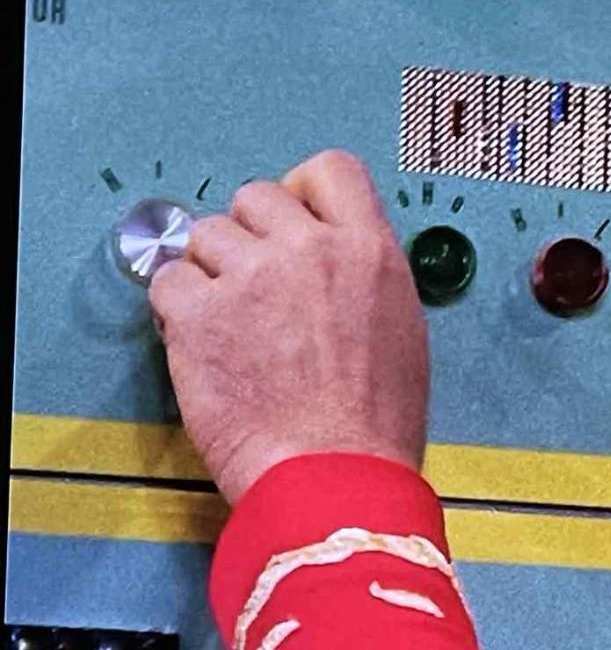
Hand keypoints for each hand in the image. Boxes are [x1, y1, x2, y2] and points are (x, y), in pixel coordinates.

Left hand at [148, 149, 428, 504]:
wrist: (337, 479)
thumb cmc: (374, 428)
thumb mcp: (403, 331)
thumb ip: (365, 276)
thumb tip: (333, 259)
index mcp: (370, 253)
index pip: (330, 170)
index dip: (303, 190)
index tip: (293, 218)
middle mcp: (311, 251)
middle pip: (256, 195)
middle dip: (251, 237)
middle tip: (257, 286)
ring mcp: (252, 277)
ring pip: (206, 235)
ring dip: (212, 273)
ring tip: (234, 325)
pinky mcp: (200, 314)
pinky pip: (169, 282)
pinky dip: (179, 311)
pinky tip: (207, 345)